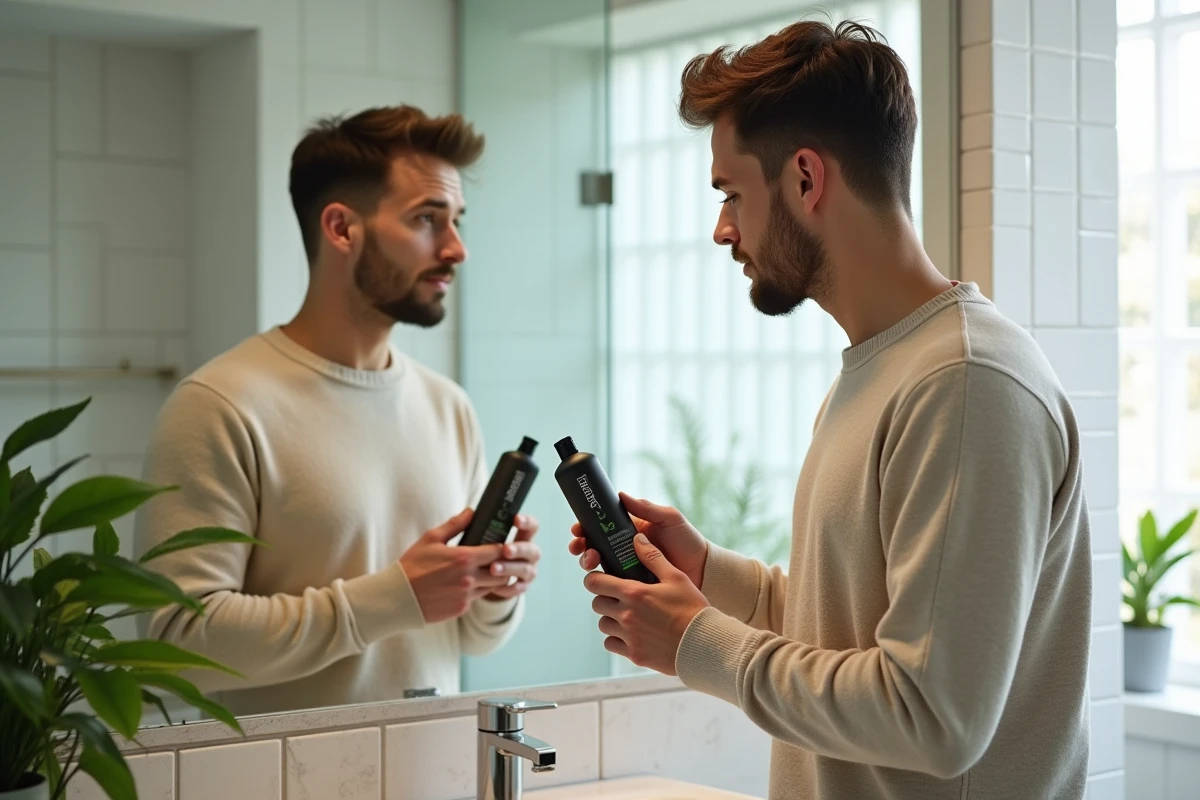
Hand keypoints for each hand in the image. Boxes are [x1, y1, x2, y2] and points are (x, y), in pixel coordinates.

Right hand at [400, 509, 526, 622]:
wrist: (397, 596)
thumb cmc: (413, 564)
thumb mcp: (431, 539)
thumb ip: (455, 525)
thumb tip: (471, 512)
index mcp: (464, 558)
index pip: (497, 551)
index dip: (500, 547)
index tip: (498, 545)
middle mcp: (469, 579)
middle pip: (502, 572)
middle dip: (501, 565)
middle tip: (493, 560)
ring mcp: (466, 596)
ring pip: (492, 587)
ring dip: (490, 579)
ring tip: (481, 572)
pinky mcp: (461, 608)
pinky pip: (476, 598)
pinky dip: (475, 591)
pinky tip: (464, 585)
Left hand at [483, 513, 540, 601]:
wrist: (483, 579)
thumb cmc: (482, 553)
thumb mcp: (478, 538)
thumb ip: (475, 525)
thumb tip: (469, 511)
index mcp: (522, 537)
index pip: (532, 526)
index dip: (527, 522)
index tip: (515, 519)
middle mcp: (529, 553)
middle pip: (531, 549)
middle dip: (519, 549)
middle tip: (505, 550)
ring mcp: (527, 570)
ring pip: (526, 570)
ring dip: (510, 568)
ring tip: (493, 569)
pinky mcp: (521, 587)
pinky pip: (518, 589)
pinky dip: (507, 588)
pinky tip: (493, 587)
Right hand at [569, 493, 708, 588]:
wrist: (703, 570)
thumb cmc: (688, 541)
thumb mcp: (669, 518)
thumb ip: (647, 508)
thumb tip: (622, 495)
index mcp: (630, 530)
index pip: (601, 526)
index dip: (585, 527)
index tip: (578, 529)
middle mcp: (624, 548)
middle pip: (593, 546)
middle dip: (582, 547)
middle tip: (583, 549)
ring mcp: (627, 568)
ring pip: (599, 565)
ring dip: (588, 562)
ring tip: (593, 562)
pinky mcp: (632, 586)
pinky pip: (612, 584)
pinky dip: (603, 583)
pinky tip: (603, 581)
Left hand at [584, 533, 709, 674]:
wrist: (704, 644)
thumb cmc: (692, 609)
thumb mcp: (676, 577)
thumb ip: (653, 557)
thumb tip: (637, 539)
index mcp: (634, 593)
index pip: (595, 583)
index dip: (595, 579)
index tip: (601, 579)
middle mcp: (626, 615)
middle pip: (597, 603)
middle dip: (605, 598)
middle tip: (619, 597)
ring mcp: (629, 636)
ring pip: (603, 624)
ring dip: (611, 619)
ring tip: (628, 616)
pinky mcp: (634, 654)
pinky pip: (611, 644)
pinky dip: (617, 639)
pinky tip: (632, 634)